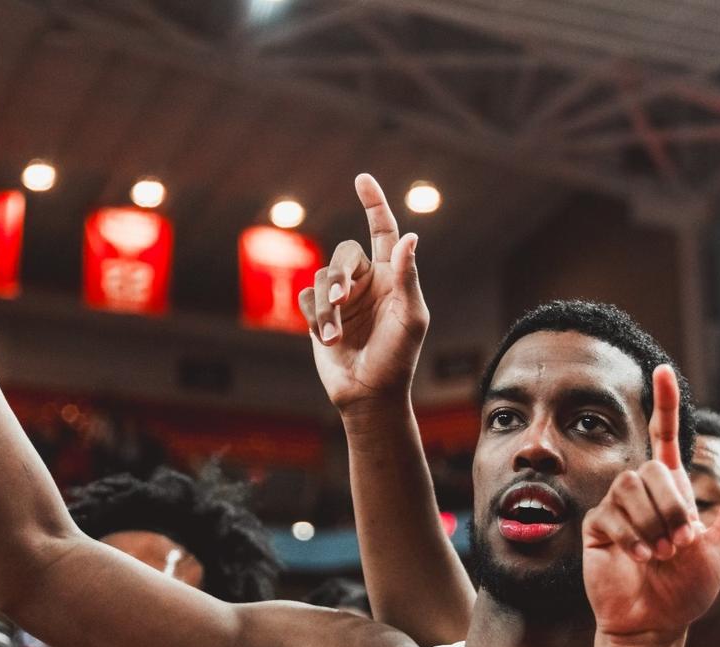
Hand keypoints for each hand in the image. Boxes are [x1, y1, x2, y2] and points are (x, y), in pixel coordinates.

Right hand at [298, 174, 427, 414]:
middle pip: (345, 254)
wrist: (370, 394)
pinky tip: (327, 339)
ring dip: (327, 308)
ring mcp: (341, 299)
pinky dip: (316, 318)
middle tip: (341, 300)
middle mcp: (366, 282)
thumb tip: (411, 237)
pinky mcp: (319, 315)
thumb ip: (407, 278)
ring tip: (335, 336)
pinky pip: (307, 299)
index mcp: (392, 277)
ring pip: (322, 278)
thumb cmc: (399, 358)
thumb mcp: (411, 319)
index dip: (373, 204)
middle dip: (340, 275)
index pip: (382, 231)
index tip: (362, 179)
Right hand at [583, 366, 719, 644]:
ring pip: (635, 486)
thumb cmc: (686, 589)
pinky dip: (634, 536)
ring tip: (661, 554)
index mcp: (673, 490)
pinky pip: (615, 512)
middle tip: (681, 544)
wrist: (655, 623)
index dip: (665, 404)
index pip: (666, 436)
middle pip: (656, 467)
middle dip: (675, 508)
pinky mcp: (598, 525)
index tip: (662, 370)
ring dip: (655, 524)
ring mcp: (618, 507)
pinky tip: (641, 557)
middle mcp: (644, 492)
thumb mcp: (719, 546)